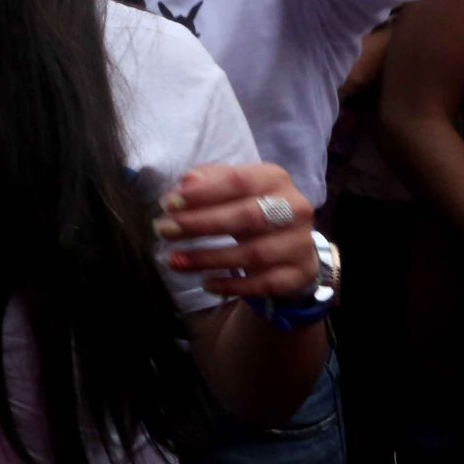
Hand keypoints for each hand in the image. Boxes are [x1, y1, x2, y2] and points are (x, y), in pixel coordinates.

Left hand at [154, 163, 318, 302]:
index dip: (201, 193)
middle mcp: (295, 208)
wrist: (290, 243)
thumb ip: (208, 180)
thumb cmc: (250, 207)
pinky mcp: (299, 273)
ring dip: (208, 258)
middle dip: (199, 224)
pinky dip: (233, 285)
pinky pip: (264, 284)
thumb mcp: (231, 188)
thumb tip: (186, 182)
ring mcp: (300, 243)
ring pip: (253, 253)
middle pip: (246, 216)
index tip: (168, 204)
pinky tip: (206, 283)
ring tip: (174, 260)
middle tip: (163, 231)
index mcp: (274, 178)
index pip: (237, 181)